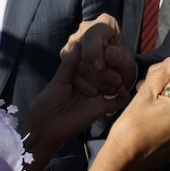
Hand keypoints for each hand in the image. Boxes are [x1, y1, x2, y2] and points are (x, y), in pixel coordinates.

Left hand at [22, 43, 128, 167]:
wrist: (46, 126)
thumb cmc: (47, 102)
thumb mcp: (58, 80)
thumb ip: (70, 64)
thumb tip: (79, 44)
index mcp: (78, 76)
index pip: (92, 63)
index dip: (98, 54)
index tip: (104, 44)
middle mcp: (89, 85)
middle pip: (104, 73)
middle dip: (110, 66)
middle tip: (113, 59)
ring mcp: (96, 96)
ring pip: (112, 85)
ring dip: (117, 79)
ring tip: (118, 74)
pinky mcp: (101, 108)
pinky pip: (117, 102)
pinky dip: (124, 96)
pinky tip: (123, 89)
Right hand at [61, 16, 135, 98]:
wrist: (116, 70)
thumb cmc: (122, 62)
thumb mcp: (127, 61)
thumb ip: (120, 57)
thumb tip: (108, 53)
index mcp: (105, 23)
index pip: (93, 36)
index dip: (95, 52)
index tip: (101, 68)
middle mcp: (85, 28)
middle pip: (84, 52)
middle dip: (99, 72)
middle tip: (115, 84)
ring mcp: (74, 42)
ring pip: (77, 64)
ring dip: (94, 81)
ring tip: (110, 89)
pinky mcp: (66, 55)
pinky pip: (71, 72)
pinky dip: (84, 85)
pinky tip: (96, 91)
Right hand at [88, 58, 169, 170]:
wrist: (124, 158)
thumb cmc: (133, 125)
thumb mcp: (146, 94)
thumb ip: (161, 75)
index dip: (167, 86)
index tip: (153, 92)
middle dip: (169, 99)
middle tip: (150, 104)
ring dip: (169, 113)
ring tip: (149, 117)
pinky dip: (168, 128)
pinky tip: (152, 129)